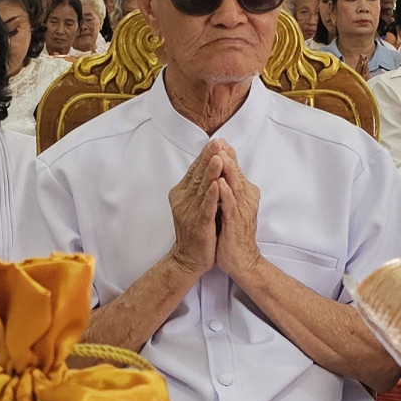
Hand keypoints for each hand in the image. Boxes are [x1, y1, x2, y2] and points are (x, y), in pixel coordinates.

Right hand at [164, 144, 220, 277]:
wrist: (188, 259)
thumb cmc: (195, 231)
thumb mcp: (194, 204)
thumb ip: (199, 187)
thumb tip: (209, 166)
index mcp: (182, 193)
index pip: (195, 170)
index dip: (205, 155)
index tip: (217, 141)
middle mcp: (183, 200)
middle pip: (197, 175)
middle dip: (208, 158)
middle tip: (217, 142)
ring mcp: (189, 212)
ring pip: (201, 189)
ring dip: (210, 172)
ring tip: (218, 157)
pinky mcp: (198, 224)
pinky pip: (205, 207)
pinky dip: (211, 195)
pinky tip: (217, 185)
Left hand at [212, 149, 264, 278]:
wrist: (242, 260)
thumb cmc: (233, 233)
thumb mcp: (231, 207)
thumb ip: (228, 190)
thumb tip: (220, 174)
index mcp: (244, 193)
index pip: (235, 170)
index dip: (227, 155)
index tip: (218, 140)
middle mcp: (246, 199)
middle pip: (236, 173)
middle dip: (227, 156)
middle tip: (219, 141)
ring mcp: (241, 210)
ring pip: (235, 186)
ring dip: (227, 170)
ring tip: (220, 155)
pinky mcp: (236, 223)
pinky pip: (230, 206)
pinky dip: (225, 194)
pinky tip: (220, 184)